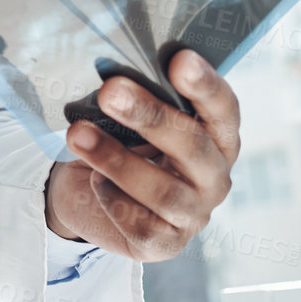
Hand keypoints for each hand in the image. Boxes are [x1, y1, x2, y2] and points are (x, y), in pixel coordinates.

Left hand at [44, 49, 239, 261]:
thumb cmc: (123, 143)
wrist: (90, 194)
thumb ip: (139, 97)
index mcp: (217, 136)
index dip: (205, 85)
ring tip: (77, 134)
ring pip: (162, 189)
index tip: (180, 59)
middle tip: (110, 91)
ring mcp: (194, 213)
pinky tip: (94, 182)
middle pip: (191, 145)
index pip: (223, 109)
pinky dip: (113, 199)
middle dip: (149, 116)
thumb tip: (113, 69)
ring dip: (116, 159)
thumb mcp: (135, 117)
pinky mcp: (166, 243)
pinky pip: (141, 223)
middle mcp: (214, 175)